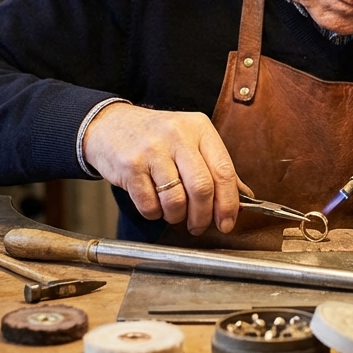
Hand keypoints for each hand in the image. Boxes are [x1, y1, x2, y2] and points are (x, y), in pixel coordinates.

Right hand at [83, 103, 249, 234]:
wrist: (109, 126)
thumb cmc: (155, 137)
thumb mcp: (190, 140)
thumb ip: (216, 167)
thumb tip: (243, 197)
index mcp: (199, 128)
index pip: (224, 171)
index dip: (228, 203)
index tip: (227, 222)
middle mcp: (177, 135)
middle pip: (202, 188)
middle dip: (202, 216)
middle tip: (198, 226)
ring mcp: (152, 149)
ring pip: (176, 199)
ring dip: (177, 217)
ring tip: (174, 214)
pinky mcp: (130, 165)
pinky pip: (149, 204)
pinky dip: (154, 214)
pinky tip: (154, 205)